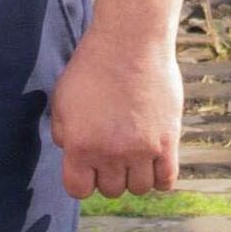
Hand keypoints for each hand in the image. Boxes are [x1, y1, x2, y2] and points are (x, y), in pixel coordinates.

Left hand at [48, 26, 182, 198]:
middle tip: (113, 148)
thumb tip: (70, 154)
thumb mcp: (62, 98)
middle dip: (109, 172)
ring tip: (134, 152)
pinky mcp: (167, 142)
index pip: (78, 190)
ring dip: (135, 174)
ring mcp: (140, 150)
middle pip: (111, 190)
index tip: (88, 164)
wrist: (130, 41)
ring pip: (139, 188)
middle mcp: (109, 154)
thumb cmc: (93, 66)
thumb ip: (63, 132)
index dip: (82, 178)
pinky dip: (160, 176)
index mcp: (80, 145)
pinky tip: (154, 158)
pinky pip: (166, 180)